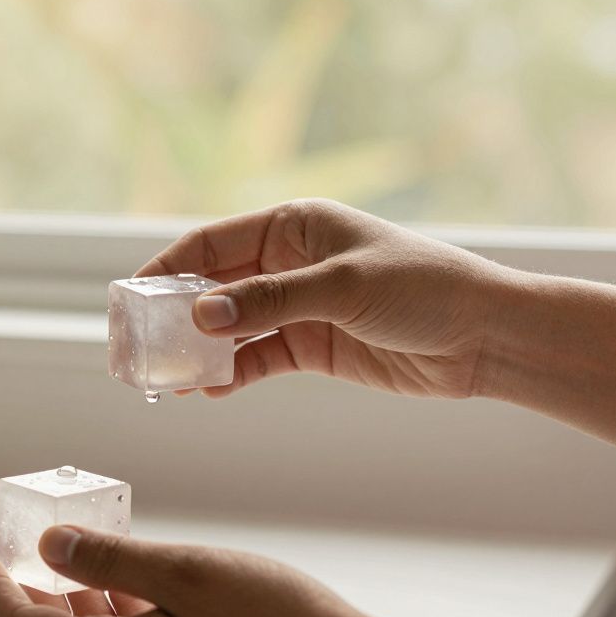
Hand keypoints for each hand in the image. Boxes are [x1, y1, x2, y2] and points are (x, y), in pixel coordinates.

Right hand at [134, 198, 509, 398]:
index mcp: (292, 225)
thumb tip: (200, 318)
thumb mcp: (341, 288)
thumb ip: (268, 302)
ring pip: (229, 328)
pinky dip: (231, 374)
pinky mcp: (310, 347)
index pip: (210, 243)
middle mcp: (287, 262)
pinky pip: (256, 359)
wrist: (486, 337)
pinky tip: (208, 391)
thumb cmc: (424, 289)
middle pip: (211, 287)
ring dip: (198, 351)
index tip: (130, 297)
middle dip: (173, 316)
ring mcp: (296, 307)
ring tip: (164, 378)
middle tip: (135, 345)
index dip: (166, 269)